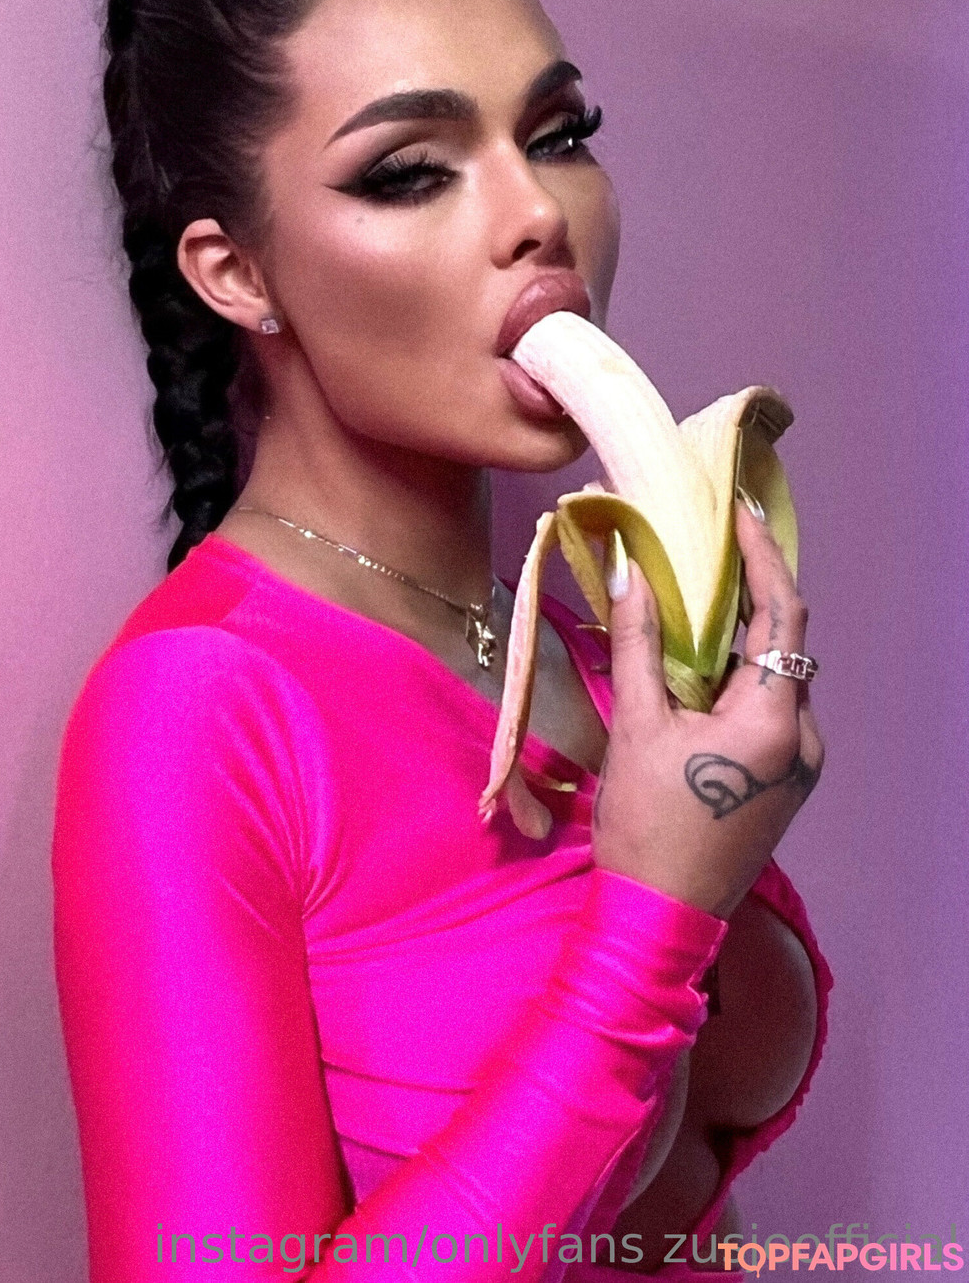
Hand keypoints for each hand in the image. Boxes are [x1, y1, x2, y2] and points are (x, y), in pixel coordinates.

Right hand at [590, 500, 824, 918]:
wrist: (661, 917)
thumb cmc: (646, 824)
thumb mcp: (636, 726)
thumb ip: (638, 643)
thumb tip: (627, 570)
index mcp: (775, 719)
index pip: (784, 614)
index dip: (763, 556)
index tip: (739, 513)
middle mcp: (803, 737)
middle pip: (782, 645)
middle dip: (744, 595)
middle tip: (704, 550)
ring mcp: (799, 763)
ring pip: (772, 679)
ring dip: (735, 642)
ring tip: (688, 604)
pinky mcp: (783, 781)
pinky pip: (767, 711)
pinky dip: (735, 681)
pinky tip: (695, 671)